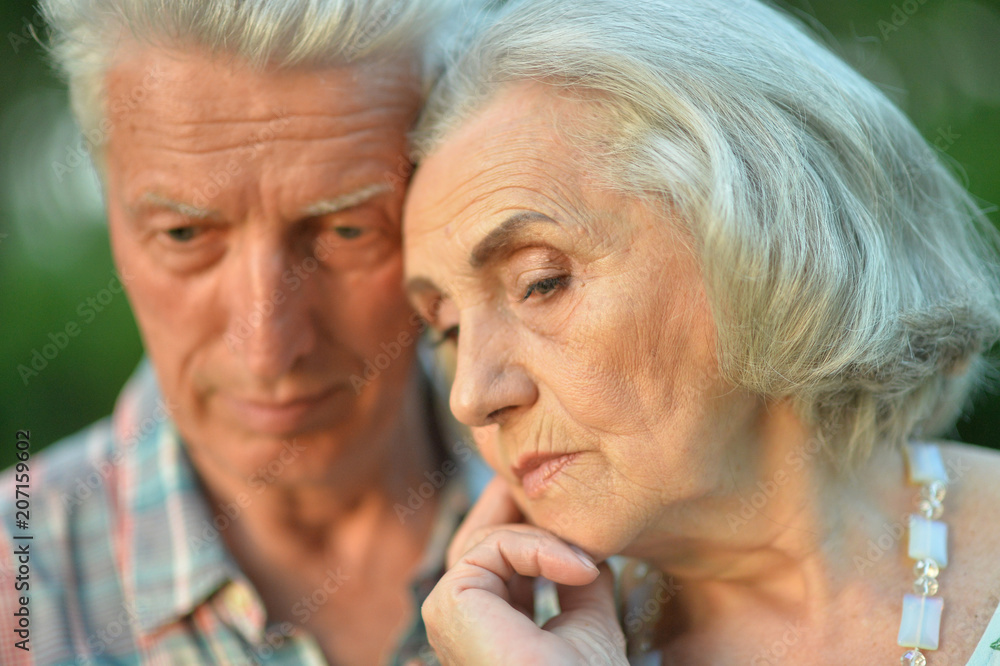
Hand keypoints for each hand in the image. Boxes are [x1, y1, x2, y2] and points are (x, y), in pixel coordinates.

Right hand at [423, 477, 627, 664]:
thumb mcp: (589, 624)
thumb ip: (578, 584)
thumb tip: (586, 549)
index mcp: (489, 626)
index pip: (502, 557)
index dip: (536, 530)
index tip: (578, 520)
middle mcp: (462, 619)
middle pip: (485, 538)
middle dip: (525, 510)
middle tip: (566, 496)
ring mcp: (449, 612)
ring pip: (487, 537)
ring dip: (540, 531)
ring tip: (585, 548)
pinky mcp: (448, 604)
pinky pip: (490, 548)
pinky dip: (537, 547)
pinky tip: (579, 568)